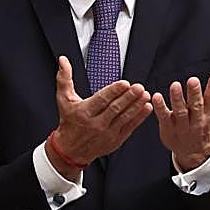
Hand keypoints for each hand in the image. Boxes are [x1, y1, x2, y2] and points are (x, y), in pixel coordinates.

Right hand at [48, 56, 151, 179]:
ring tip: (145, 95)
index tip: (125, 83)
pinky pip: (129, 127)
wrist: (70, 149)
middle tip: (139, 87)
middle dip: (129, 97)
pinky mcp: (115, 140)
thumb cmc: (68, 121)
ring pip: (124, 117)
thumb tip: (63, 60)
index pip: (101, 100)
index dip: (114, 91)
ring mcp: (107, 133)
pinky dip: (139, 118)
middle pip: (115, 108)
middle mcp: (96, 123)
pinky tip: (146, 108)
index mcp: (84, 112)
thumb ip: (64, 78)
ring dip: (136, 106)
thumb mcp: (63, 99)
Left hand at [152, 72, 209, 172]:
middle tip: (192, 80)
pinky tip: (156, 96)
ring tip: (175, 85)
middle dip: (195, 93)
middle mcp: (198, 119)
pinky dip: (160, 107)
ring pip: (180, 112)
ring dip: (177, 99)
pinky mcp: (168, 128)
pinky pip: (164, 117)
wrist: (194, 150)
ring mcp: (182, 125)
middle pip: (197, 106)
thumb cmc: (207, 123)